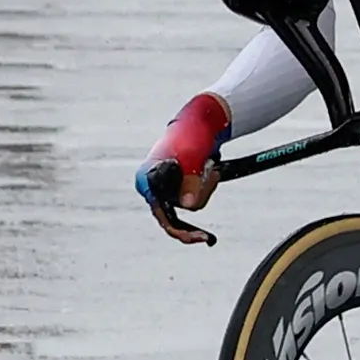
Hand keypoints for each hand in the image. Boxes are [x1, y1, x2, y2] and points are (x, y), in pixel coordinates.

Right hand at [134, 94, 231, 244]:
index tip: (200, 237)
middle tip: (211, 217)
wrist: (202, 121)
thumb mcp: (193, 158)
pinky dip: (206, 188)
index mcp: (147, 179)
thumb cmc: (192, 135)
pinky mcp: (177, 187)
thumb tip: (189, 206)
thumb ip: (191, 182)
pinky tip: (211, 170)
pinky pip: (194, 199)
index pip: (161, 213)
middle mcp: (151, 186)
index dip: (180, 228)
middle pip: (173, 214)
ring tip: (211, 167)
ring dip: (205, 189)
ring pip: (188, 206)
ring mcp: (164, 188)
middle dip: (198, 199)